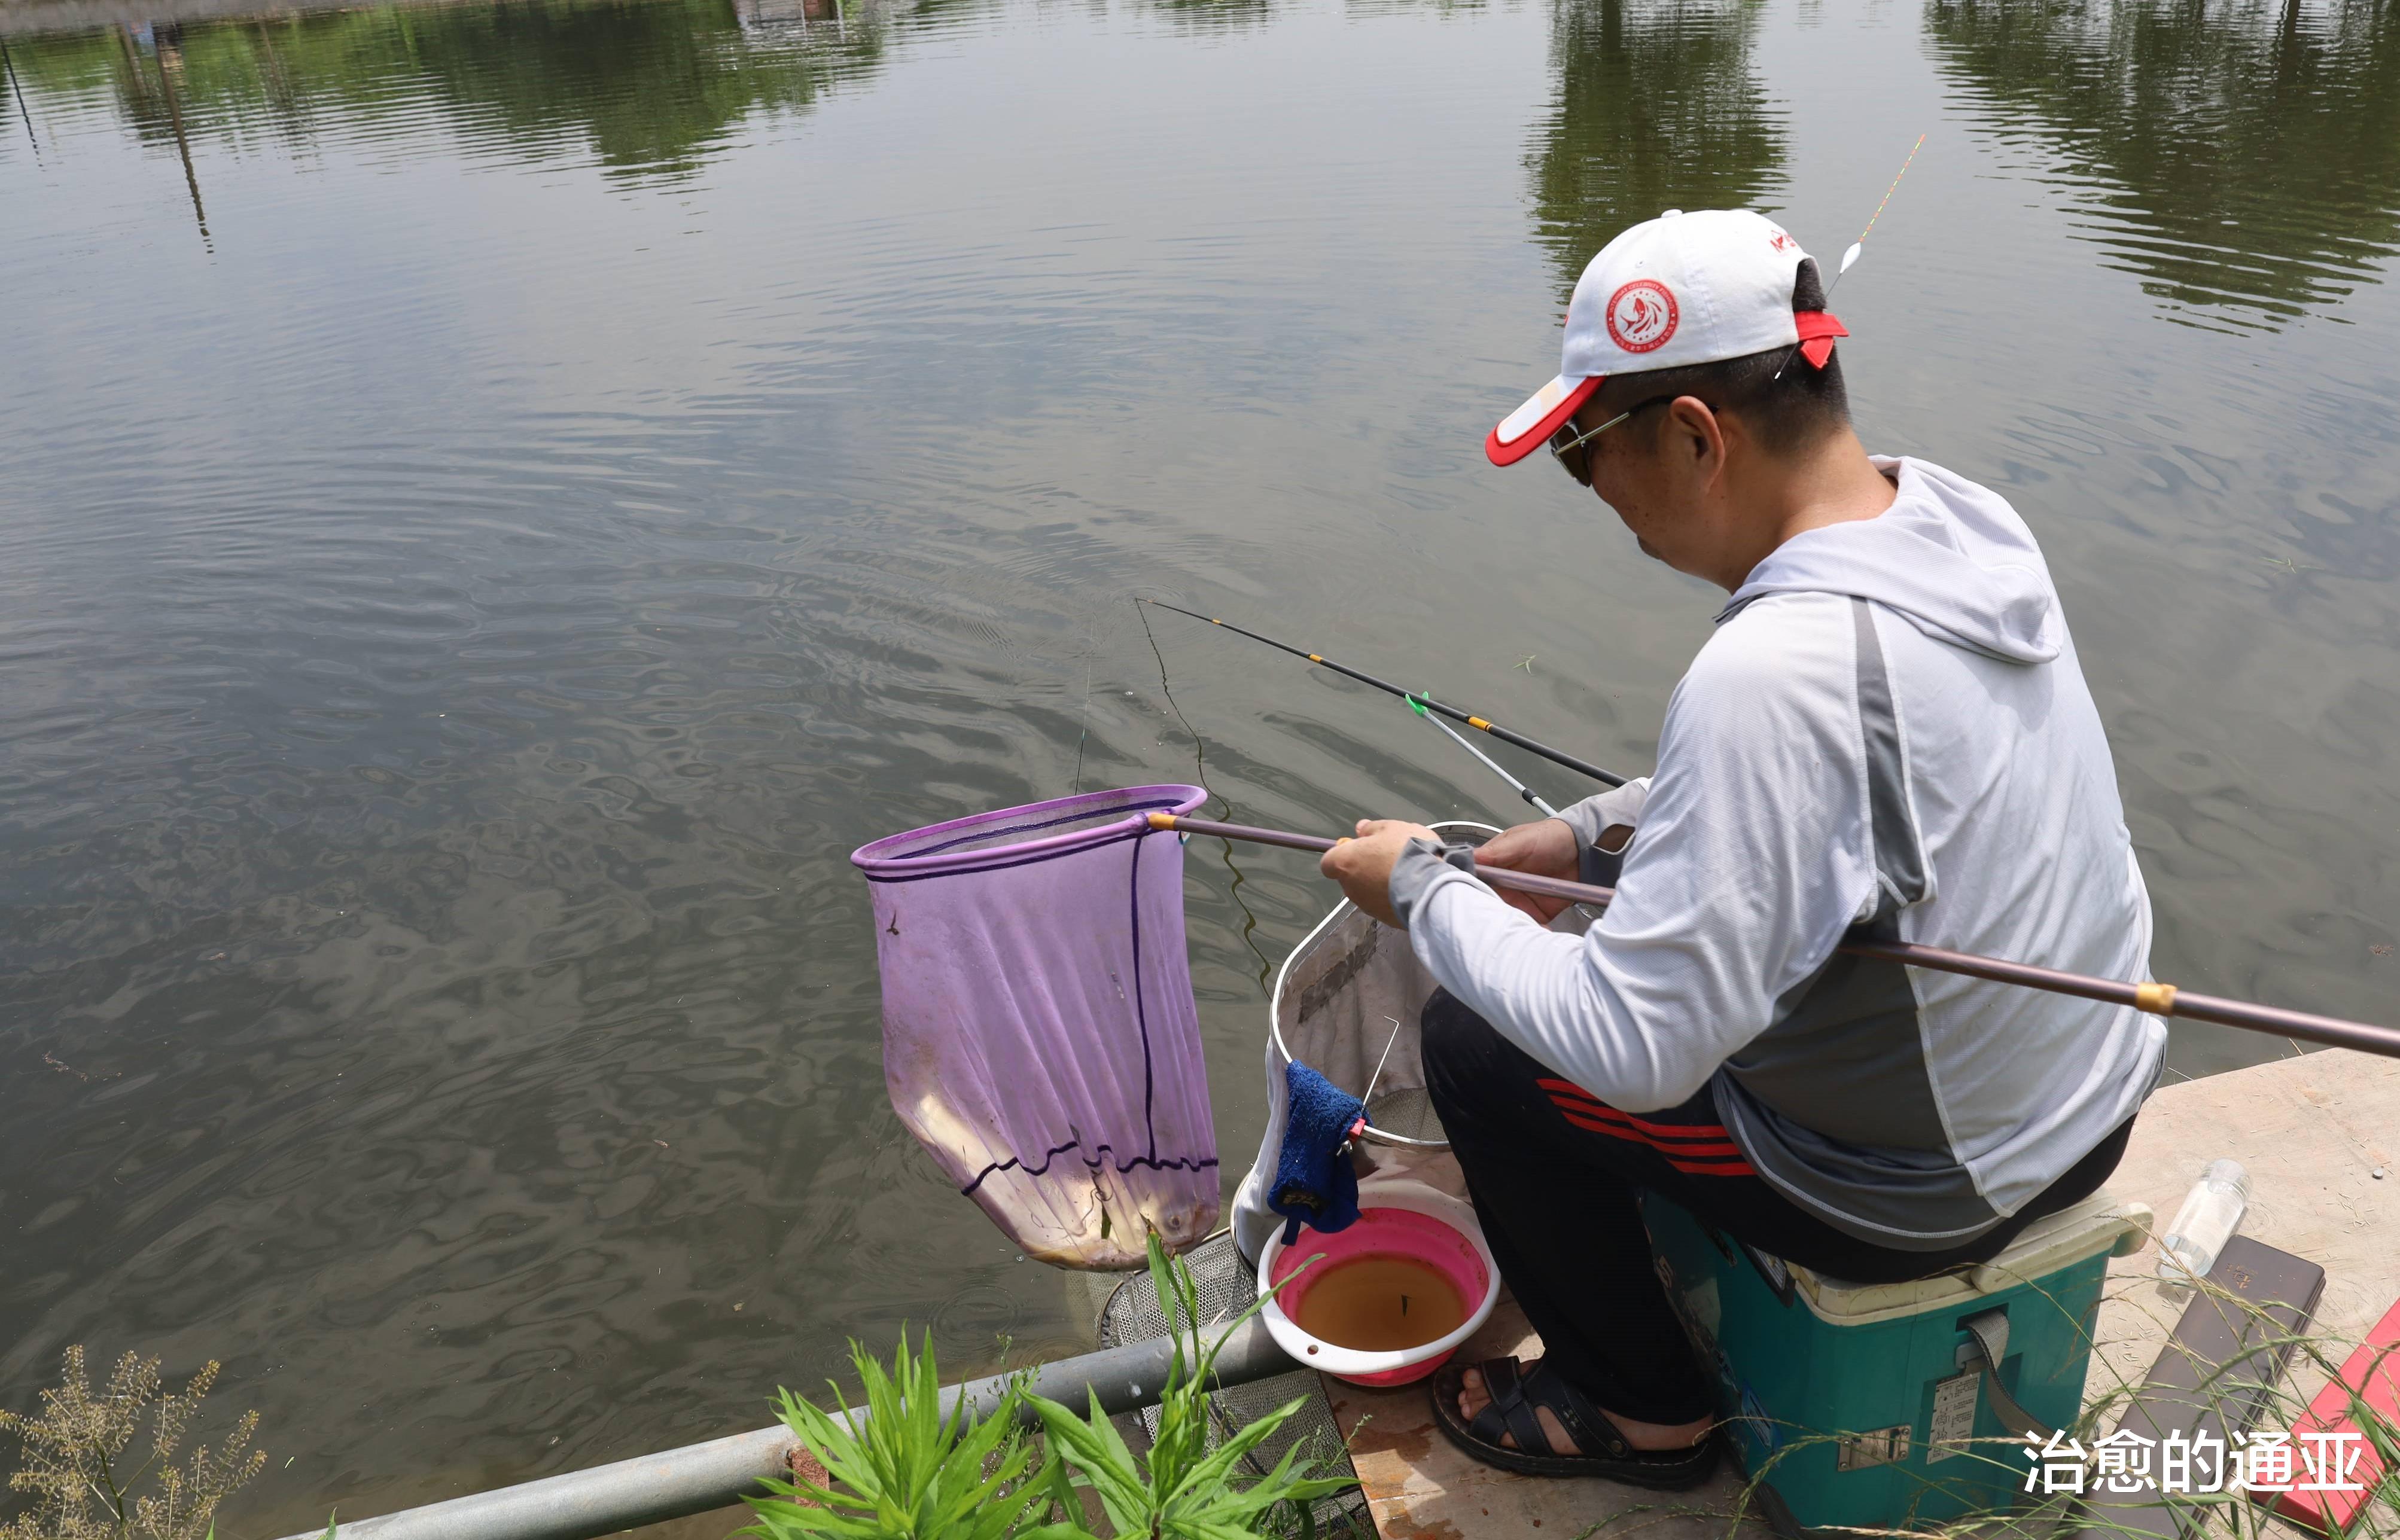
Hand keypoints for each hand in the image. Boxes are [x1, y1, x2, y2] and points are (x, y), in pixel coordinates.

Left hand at [1318, 819, 1439, 927]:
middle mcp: (1350, 887)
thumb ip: (1371, 828)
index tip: (1359, 846)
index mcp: (1345, 862)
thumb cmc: (1407, 852)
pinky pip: (1383, 904)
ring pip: (1366, 891)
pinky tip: (1409, 887)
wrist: (1430, 887)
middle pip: (1349, 876)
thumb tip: (1360, 829)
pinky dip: (1391, 896)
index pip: (1329, 861)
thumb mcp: (1391, 828)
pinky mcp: (1383, 918)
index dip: (1342, 853)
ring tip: (1403, 872)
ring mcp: (1366, 905)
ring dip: (1378, 882)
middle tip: (1386, 856)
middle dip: (1363, 867)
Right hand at [1473, 817, 1581, 923]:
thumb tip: (1469, 858)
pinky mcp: (1536, 913)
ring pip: (1505, 920)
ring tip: (1514, 932)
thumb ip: (1497, 852)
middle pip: (1486, 907)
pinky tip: (1534, 933)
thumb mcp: (1521, 840)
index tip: (1470, 904)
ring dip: (1508, 928)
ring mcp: (1519, 901)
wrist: (1583, 850)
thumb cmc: (1550, 838)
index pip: (1473, 883)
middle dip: (1488, 917)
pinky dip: (1531, 933)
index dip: (1469, 894)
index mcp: (1492, 867)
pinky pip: (1529, 926)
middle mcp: (1502, 887)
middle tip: (1494, 923)